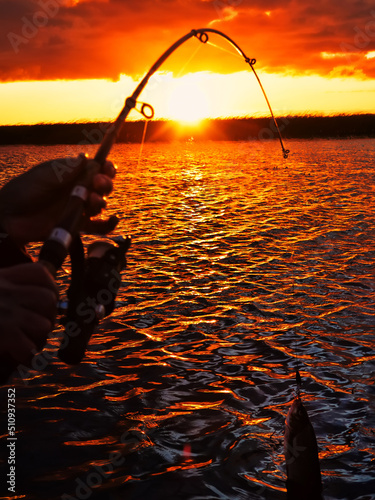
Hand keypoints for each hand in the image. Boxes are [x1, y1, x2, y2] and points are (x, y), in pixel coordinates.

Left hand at [0, 155, 117, 245]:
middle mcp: (78, 190)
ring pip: (100, 204)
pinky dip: (109, 225)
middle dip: (105, 183)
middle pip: (103, 186)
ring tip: (90, 201)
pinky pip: (99, 227)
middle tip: (97, 183)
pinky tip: (112, 219)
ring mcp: (78, 208)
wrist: (9, 217)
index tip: (107, 168)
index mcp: (72, 174)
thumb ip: (65, 169)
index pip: (96, 169)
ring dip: (100, 201)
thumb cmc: (23, 191)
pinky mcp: (77, 225)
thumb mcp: (43, 176)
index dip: (106, 168)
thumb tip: (86, 157)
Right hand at [0, 263, 57, 365]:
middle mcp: (5, 291)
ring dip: (39, 337)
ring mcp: (5, 312)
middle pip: (48, 299)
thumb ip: (10, 288)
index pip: (41, 274)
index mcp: (2, 278)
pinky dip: (29, 357)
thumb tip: (46, 298)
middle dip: (49, 316)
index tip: (49, 300)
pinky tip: (21, 356)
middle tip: (38, 326)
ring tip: (27, 341)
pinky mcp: (4, 333)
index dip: (51, 288)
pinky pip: (31, 348)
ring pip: (44, 324)